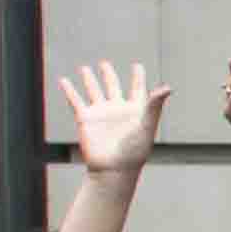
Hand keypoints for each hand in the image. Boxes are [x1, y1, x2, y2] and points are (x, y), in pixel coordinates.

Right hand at [61, 60, 169, 179]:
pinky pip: (76, 101)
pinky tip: (64, 80)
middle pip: (113, 86)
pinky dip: (70, 90)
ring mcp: (101, 113)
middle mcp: (118, 109)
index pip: (137, 89)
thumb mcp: (147, 125)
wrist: (113, 168)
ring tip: (85, 68)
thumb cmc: (134, 150)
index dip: (138, 77)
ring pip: (94, 91)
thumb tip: (166, 88)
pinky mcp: (85, 119)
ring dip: (89, 80)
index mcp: (136, 110)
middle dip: (109, 75)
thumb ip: (154, 105)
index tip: (137, 66)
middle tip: (105, 63)